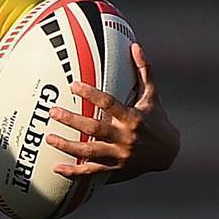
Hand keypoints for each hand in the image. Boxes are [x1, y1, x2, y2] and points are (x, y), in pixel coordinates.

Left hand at [49, 42, 179, 183]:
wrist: (169, 153)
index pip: (109, 103)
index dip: (91, 94)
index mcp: (132, 118)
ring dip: (67, 146)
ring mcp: (119, 155)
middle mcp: (125, 137)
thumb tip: (135, 45)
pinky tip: (56, 168)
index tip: (73, 85)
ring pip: (89, 151)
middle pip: (94, 128)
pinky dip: (73, 172)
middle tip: (52, 111)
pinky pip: (90, 172)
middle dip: (72, 120)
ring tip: (48, 137)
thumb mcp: (152, 96)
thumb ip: (143, 71)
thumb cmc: (157, 120)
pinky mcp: (114, 168)